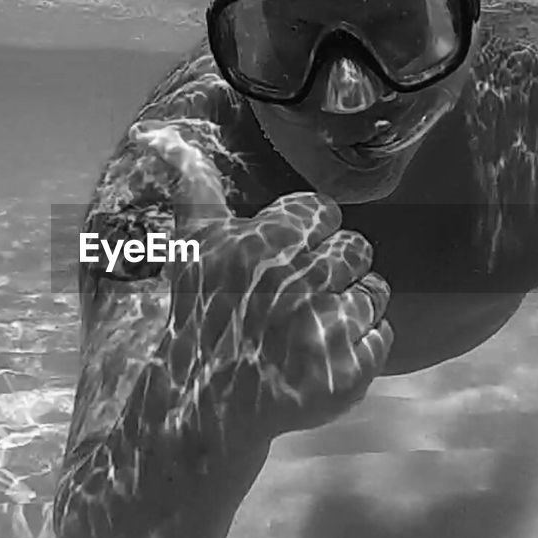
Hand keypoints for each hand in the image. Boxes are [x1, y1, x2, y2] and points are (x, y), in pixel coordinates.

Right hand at [140, 121, 392, 437]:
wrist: (204, 407)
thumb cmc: (201, 316)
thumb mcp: (192, 245)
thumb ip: (188, 182)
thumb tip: (154, 130)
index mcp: (263, 243)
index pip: (324, 212)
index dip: (308, 235)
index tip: (287, 257)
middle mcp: (296, 280)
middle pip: (357, 249)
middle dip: (334, 270)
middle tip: (304, 294)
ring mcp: (323, 329)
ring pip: (374, 292)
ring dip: (351, 307)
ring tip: (316, 325)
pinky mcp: (345, 372)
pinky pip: (383, 338)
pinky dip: (363, 346)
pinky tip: (326, 353)